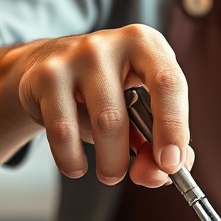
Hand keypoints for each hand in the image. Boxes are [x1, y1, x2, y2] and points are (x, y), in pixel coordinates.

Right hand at [13, 24, 193, 186]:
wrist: (49, 67)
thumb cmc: (107, 89)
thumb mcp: (140, 107)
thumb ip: (159, 141)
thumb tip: (161, 173)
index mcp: (146, 44)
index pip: (170, 84)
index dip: (174, 128)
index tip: (172, 163)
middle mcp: (111, 44)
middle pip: (127, 113)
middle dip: (133, 157)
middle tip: (136, 176)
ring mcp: (75, 57)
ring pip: (100, 123)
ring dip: (109, 163)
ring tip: (110, 173)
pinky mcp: (47, 75)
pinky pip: (62, 131)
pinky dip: (72, 159)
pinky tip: (77, 165)